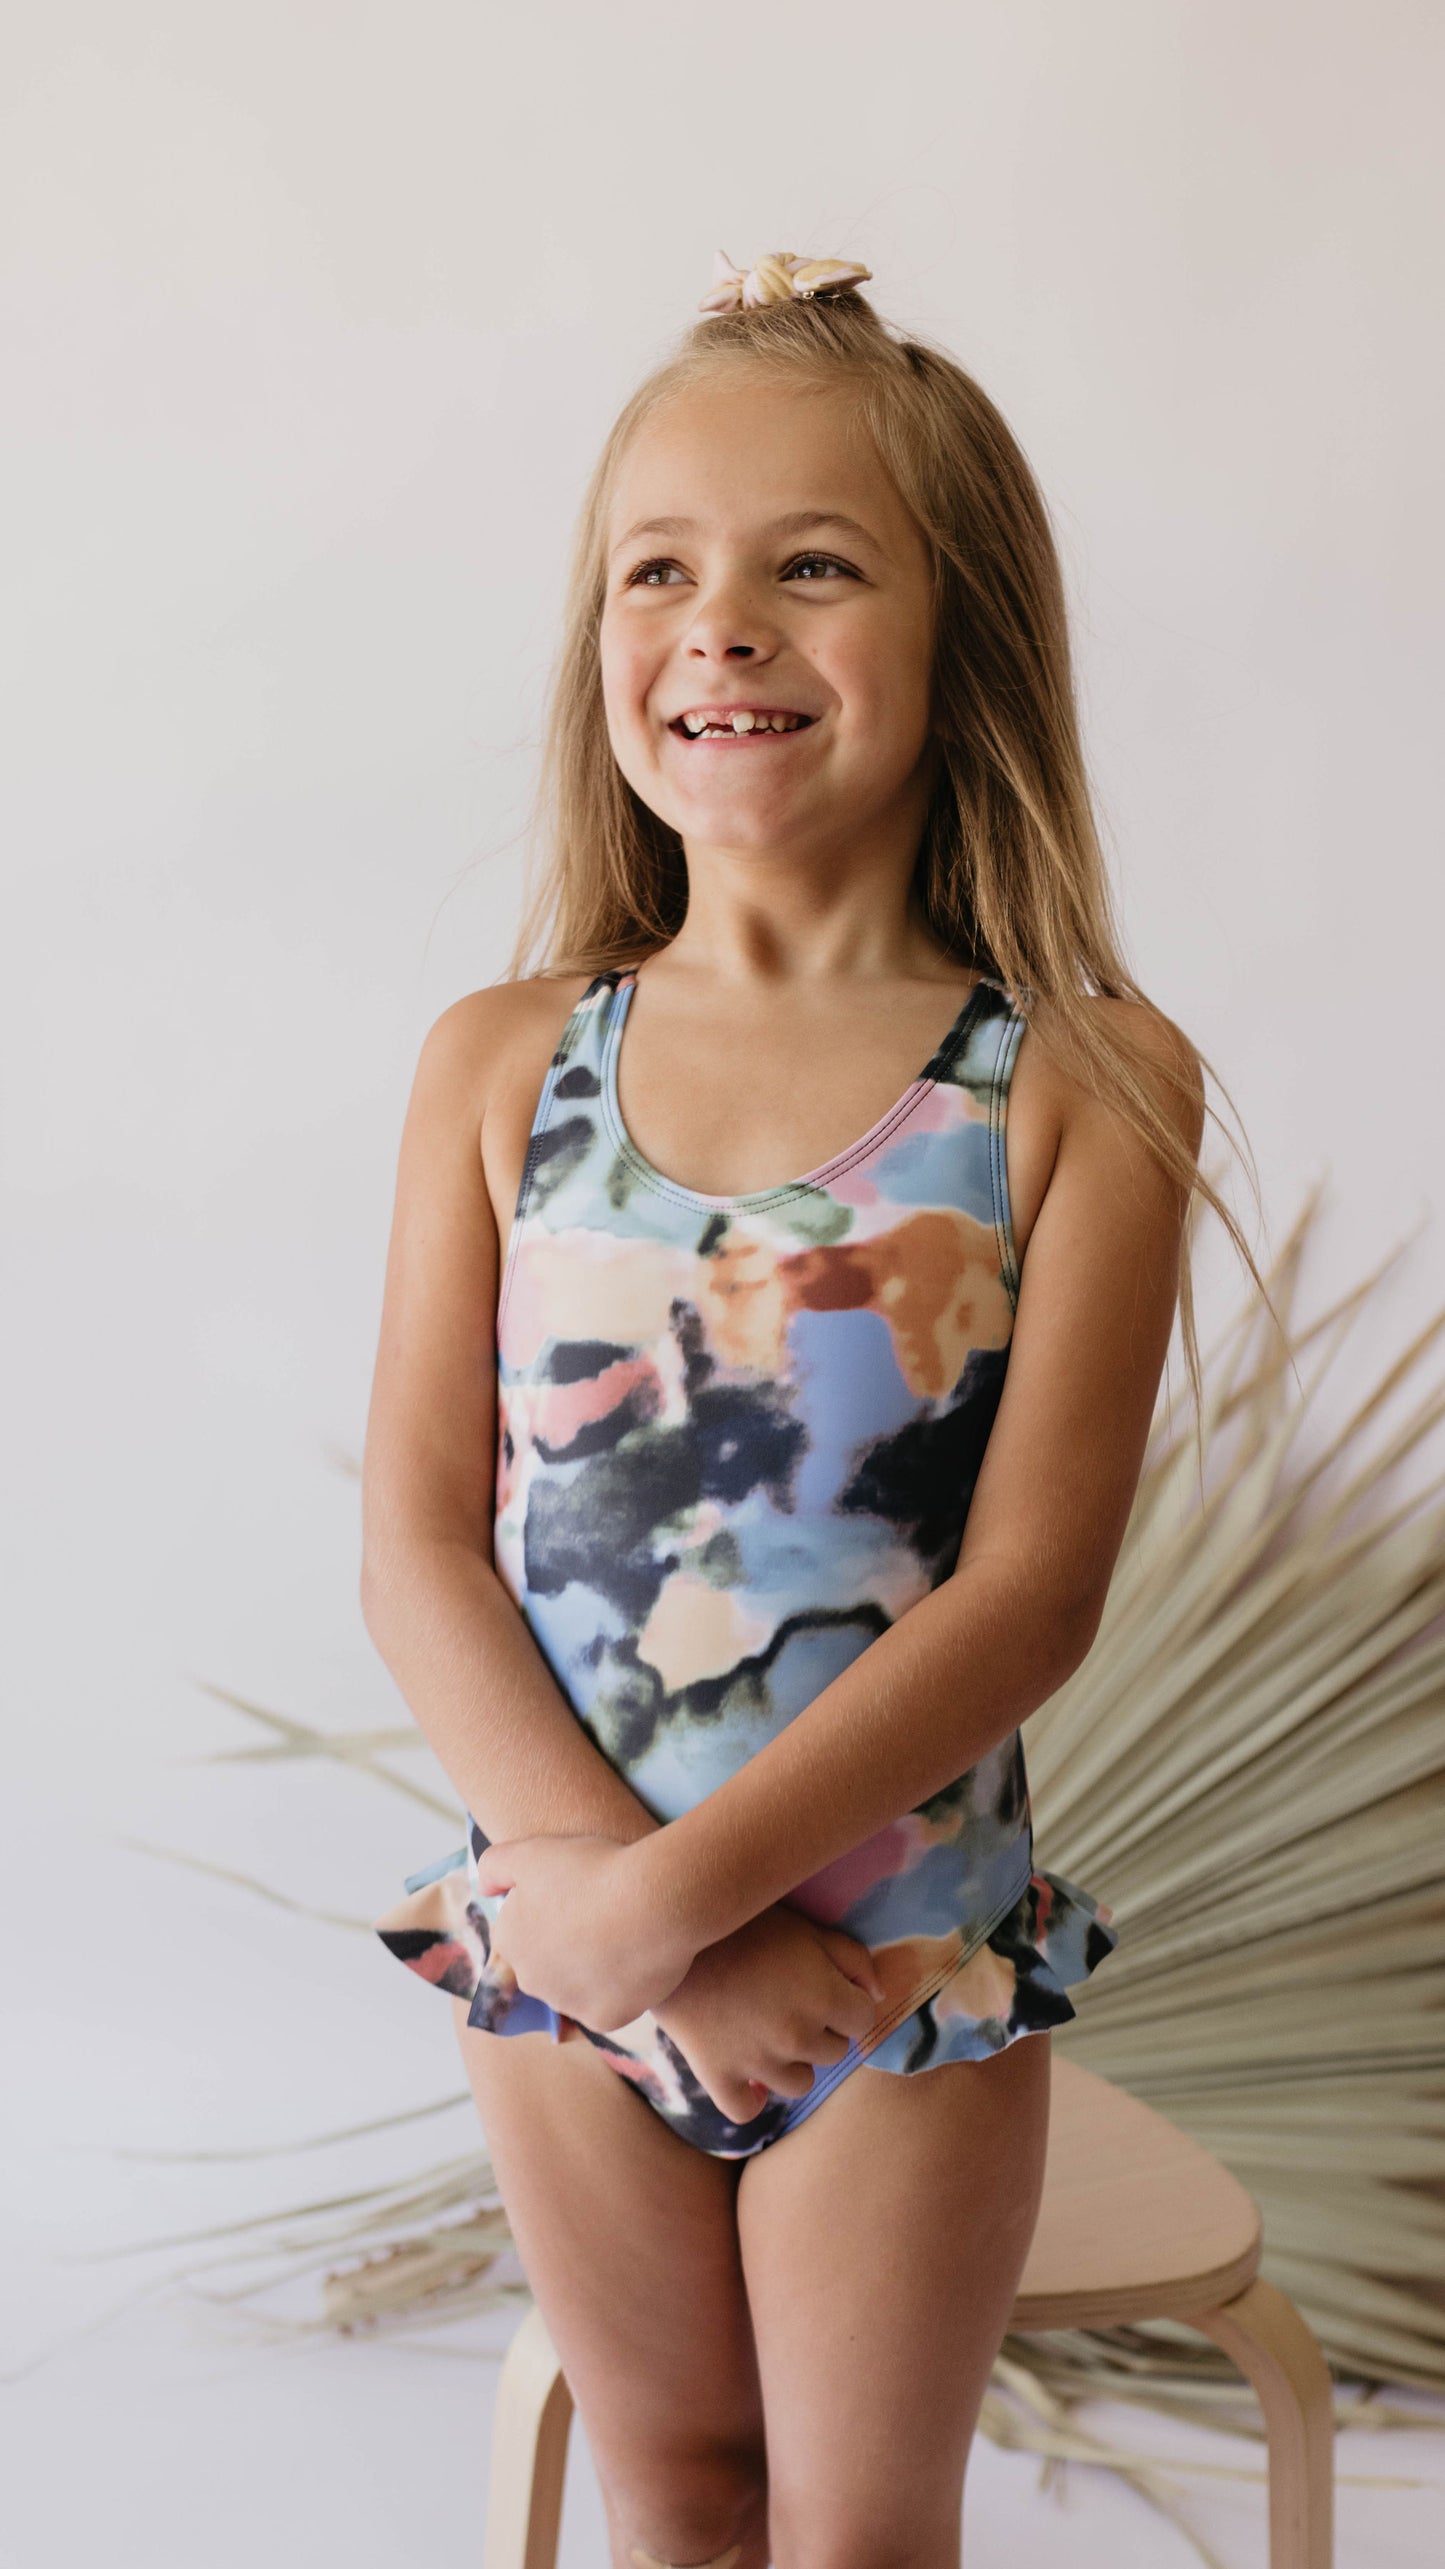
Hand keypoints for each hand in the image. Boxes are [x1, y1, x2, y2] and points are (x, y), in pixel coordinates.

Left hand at [475, 1832, 696, 2031]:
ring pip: (572, 1988)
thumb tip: (486, 1888)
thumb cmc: (593, 1869)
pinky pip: (604, 2007)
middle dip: (563, 1946)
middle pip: (544, 1964)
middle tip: (597, 1915)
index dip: (545, 1911)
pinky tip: (632, 1962)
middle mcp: (530, 1980)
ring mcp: (567, 2003)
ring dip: (587, 1970)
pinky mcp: (604, 2020)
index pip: (519, 1931)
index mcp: (510, 1941)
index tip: (572, 1896)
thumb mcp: (532, 1850)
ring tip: (619, 1936)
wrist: (654, 1901)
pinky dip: (616, 1990)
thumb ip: (495, 1866)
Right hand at [653, 1904, 883, 2125]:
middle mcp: (797, 2037)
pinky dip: (751, 2098)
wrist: (673, 1931)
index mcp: (825, 1997)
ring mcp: (758, 2062)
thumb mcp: (807, 1928)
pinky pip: (746, 2110)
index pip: (863, 2020)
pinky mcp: (719, 2076)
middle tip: (791, 2002)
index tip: (824, 1988)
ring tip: (769, 2031)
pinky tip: (748, 2076)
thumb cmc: (746, 1924)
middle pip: (834, 2052)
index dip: (847, 2002)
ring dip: (792, 2062)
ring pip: (799, 2083)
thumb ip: (853, 1959)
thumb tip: (878, 1994)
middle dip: (822, 2030)